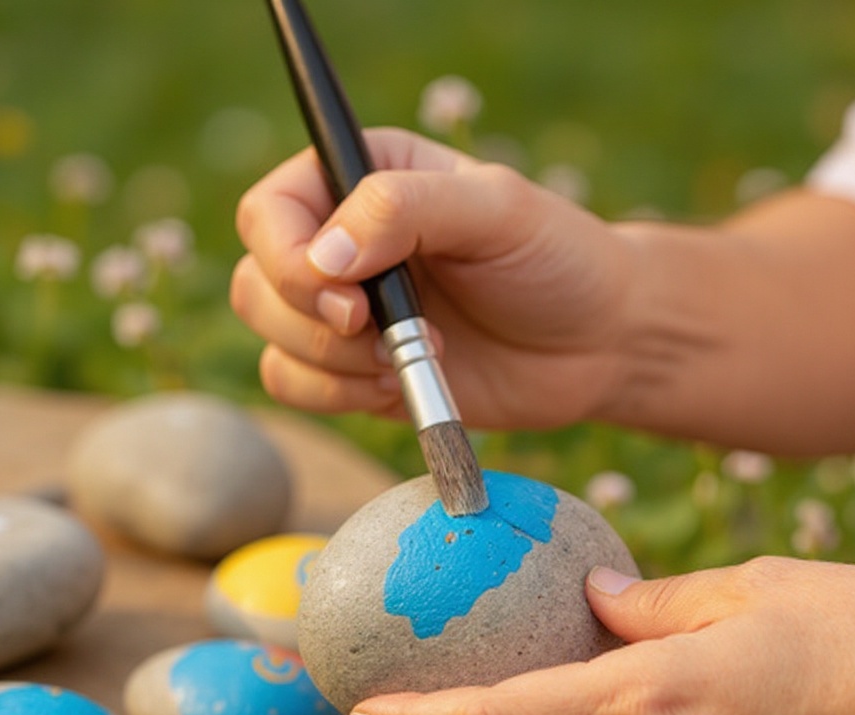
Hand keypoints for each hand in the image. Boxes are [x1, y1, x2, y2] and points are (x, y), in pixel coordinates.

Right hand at [231, 128, 637, 429]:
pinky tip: (399, 387)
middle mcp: (341, 243)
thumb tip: (322, 257)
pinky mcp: (356, 372)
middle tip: (386, 334)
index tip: (351, 296)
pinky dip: (337, 396)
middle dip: (314, 322)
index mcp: (364, 180)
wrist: (596, 343)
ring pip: (271, 340)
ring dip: (332, 363)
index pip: (269, 213)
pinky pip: (297, 387)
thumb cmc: (556, 260)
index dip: (289, 260)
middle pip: (258, 282)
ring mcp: (346, 313)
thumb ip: (405, 210)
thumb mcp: (496, 211)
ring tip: (409, 360)